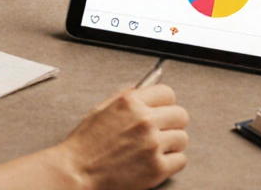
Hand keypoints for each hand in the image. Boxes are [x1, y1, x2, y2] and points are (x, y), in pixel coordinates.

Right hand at [58, 84, 188, 189]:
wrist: (78, 172)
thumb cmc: (85, 144)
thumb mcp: (101, 109)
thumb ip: (125, 96)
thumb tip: (142, 88)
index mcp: (130, 102)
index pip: (168, 93)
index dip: (166, 102)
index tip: (163, 109)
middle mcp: (144, 120)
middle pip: (180, 115)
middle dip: (172, 123)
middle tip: (162, 131)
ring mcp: (152, 144)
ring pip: (182, 138)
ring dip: (172, 143)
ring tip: (155, 148)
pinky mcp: (157, 167)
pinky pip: (181, 160)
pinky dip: (171, 162)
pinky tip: (155, 161)